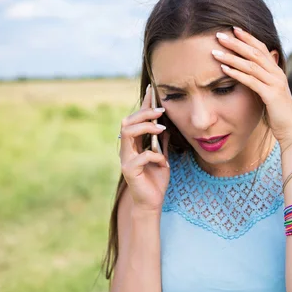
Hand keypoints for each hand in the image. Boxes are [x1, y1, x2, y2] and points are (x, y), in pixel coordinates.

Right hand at [119, 85, 171, 211]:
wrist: (152, 202)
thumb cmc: (156, 180)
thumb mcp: (163, 158)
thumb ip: (161, 143)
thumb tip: (165, 126)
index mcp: (134, 144)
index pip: (136, 119)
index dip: (143, 104)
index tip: (152, 89)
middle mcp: (126, 149)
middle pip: (127, 122)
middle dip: (144, 113)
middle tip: (161, 111)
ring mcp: (126, 159)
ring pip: (127, 133)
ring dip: (145, 128)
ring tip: (160, 129)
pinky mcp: (129, 170)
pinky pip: (141, 156)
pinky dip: (155, 156)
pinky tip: (163, 162)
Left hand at [211, 27, 291, 144]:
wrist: (291, 130)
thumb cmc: (278, 114)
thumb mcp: (270, 93)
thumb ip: (262, 81)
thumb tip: (250, 73)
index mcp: (277, 71)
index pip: (262, 48)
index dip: (248, 38)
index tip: (233, 29)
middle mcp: (277, 74)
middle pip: (255, 52)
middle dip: (236, 43)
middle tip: (219, 35)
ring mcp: (275, 83)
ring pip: (251, 64)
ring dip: (232, 57)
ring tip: (215, 51)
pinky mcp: (271, 95)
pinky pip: (251, 81)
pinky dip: (236, 73)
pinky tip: (223, 69)